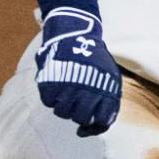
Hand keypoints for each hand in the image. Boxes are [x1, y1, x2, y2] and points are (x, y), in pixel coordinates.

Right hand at [35, 7, 121, 136]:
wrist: (75, 33)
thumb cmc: (94, 60)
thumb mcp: (110, 77)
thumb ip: (109, 102)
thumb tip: (99, 125)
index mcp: (105, 89)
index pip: (101, 121)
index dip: (94, 126)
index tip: (88, 123)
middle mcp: (87, 89)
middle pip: (80, 118)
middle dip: (79, 116)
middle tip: (76, 107)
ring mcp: (68, 85)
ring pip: (62, 112)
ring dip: (63, 108)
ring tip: (66, 95)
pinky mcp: (50, 81)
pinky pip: (48, 102)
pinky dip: (50, 98)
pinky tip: (55, 88)